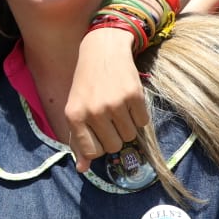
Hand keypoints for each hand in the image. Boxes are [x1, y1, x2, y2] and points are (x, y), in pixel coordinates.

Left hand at [65, 27, 147, 170]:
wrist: (102, 49)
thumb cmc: (86, 84)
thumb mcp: (75, 109)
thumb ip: (78, 140)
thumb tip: (83, 169)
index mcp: (75, 116)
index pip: (93, 152)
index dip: (99, 145)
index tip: (98, 133)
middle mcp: (94, 111)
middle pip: (114, 147)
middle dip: (114, 136)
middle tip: (109, 118)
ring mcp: (114, 104)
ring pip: (130, 136)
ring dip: (127, 126)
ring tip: (118, 108)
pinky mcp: (134, 96)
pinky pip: (143, 123)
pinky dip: (139, 116)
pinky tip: (128, 100)